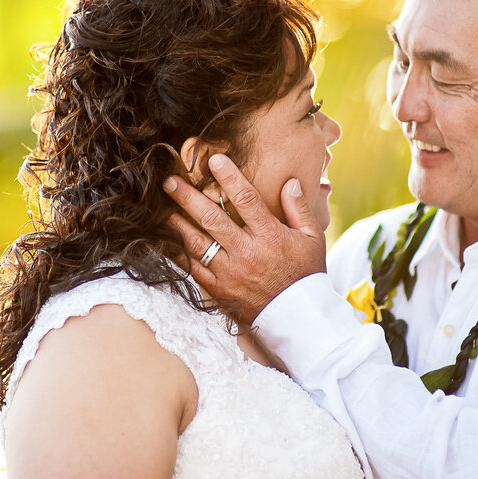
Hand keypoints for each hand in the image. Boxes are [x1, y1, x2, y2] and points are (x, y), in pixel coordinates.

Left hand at [163, 154, 326, 324]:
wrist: (298, 318)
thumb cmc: (305, 274)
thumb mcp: (312, 239)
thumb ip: (298, 209)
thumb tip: (290, 182)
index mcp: (270, 236)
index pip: (246, 199)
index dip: (229, 177)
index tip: (214, 160)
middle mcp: (247, 252)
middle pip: (212, 218)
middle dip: (188, 197)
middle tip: (170, 182)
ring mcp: (230, 273)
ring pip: (197, 243)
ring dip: (178, 225)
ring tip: (165, 210)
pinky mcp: (219, 290)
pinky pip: (194, 270)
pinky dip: (180, 255)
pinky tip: (170, 243)